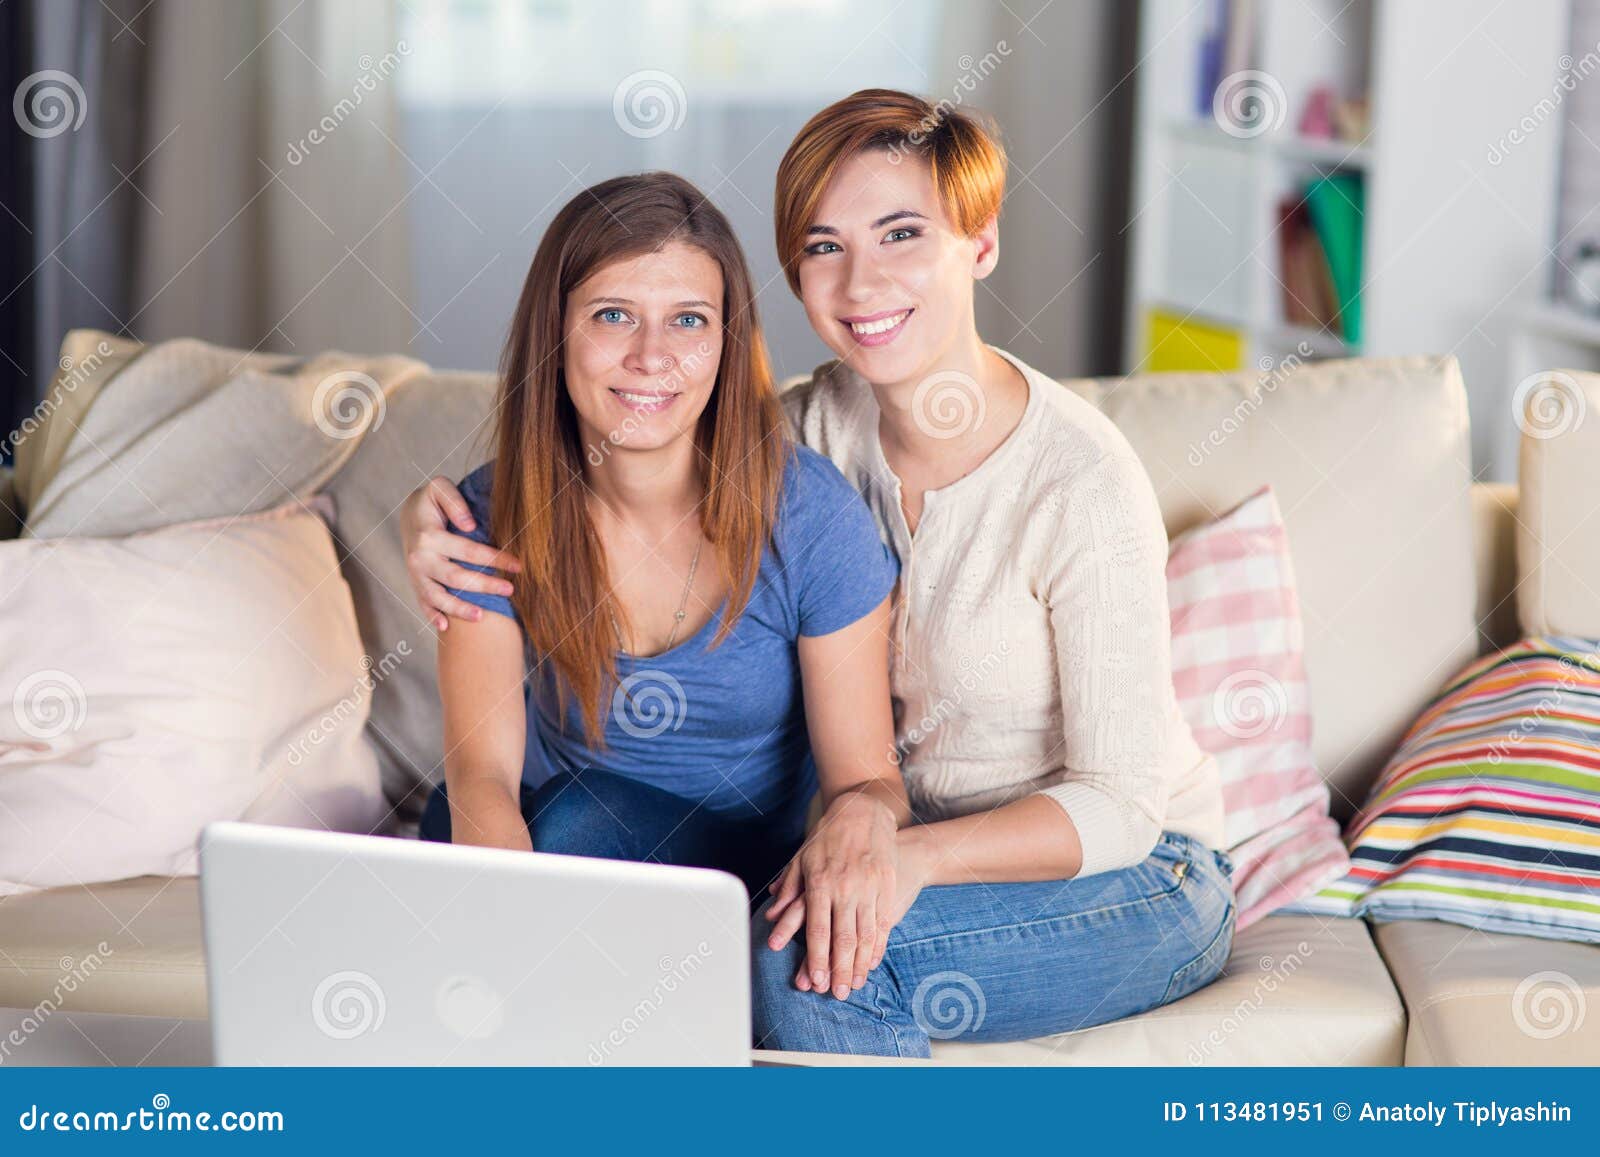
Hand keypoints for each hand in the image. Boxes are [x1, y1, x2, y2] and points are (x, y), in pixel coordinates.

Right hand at [401, 477, 521, 630]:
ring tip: (481, 617)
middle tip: (510, 590)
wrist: (408, 514)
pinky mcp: (415, 583)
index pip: (468, 550)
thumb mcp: (439, 488)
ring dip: (459, 608)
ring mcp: (416, 574)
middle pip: (456, 577)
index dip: (495, 558)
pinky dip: (432, 616)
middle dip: (484, 585)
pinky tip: (446, 628)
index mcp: (429, 536)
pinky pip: (423, 603)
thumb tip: (469, 524)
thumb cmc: (431, 501)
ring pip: (438, 597)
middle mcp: (420, 558)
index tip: (518, 565)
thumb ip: (454, 501)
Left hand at [762, 791, 899, 998]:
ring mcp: (870, 887)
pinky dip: (877, 945)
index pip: (818, 929)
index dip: (817, 959)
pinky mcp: (886, 886)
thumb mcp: (802, 857)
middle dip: (838, 970)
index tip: (814, 981)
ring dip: (859, 964)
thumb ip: (789, 888)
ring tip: (854, 985)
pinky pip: (883, 923)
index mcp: (821, 882)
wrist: (865, 811)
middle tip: (836, 994)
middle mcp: (846, 887)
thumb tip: (772, 915)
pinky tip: (871, 962)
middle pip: (843, 938)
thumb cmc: (828, 836)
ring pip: (865, 934)